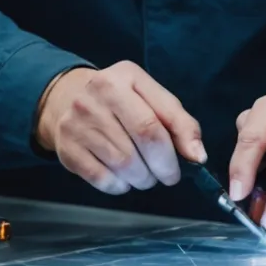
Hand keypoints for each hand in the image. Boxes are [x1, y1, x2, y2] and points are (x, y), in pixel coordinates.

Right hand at [35, 61, 204, 193]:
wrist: (67, 97)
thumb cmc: (121, 99)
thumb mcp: (152, 96)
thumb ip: (179, 122)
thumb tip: (198, 156)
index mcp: (124, 79)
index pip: (152, 123)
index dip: (173, 151)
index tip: (187, 165)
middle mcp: (96, 99)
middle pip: (138, 146)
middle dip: (160, 168)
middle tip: (167, 175)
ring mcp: (77, 124)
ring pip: (122, 166)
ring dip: (142, 179)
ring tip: (146, 175)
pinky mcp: (67, 149)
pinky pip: (101, 179)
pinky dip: (120, 186)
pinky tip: (125, 179)